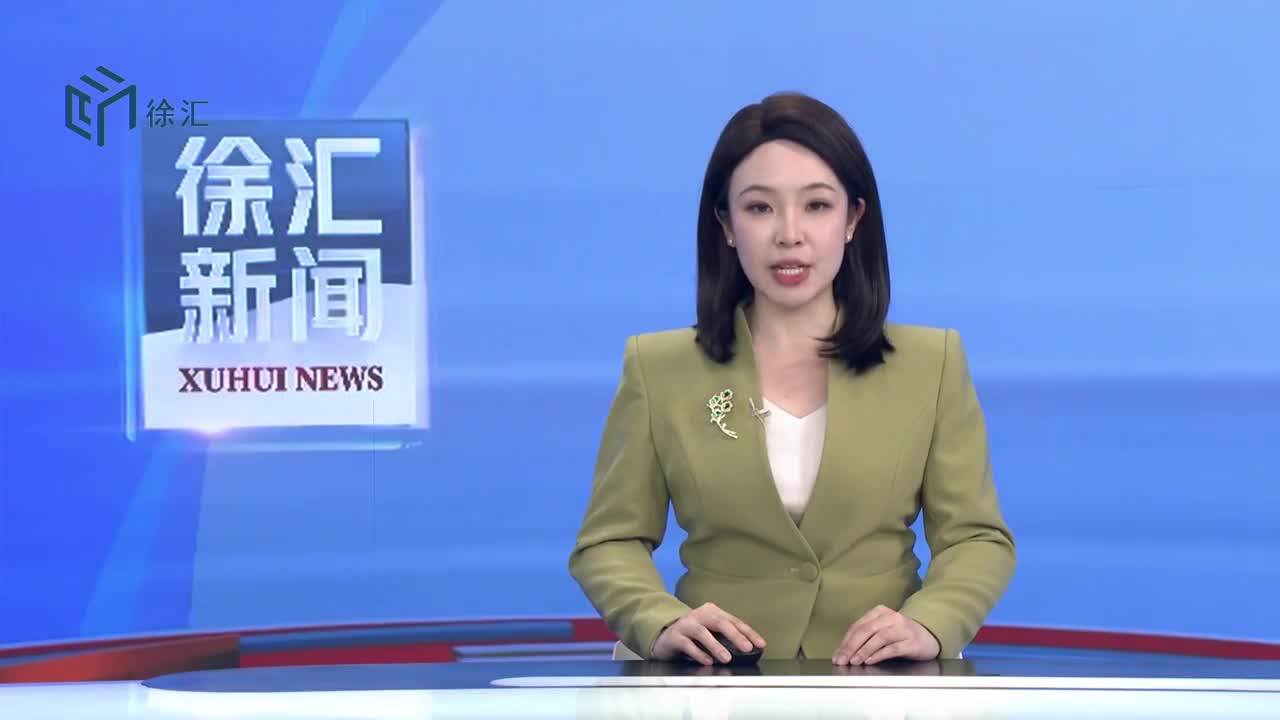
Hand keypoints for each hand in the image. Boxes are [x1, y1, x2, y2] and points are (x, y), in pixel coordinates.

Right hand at [651, 602, 766, 664]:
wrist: (664, 638)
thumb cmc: (692, 636)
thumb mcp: (711, 633)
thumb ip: (726, 637)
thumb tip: (748, 649)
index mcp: (711, 612)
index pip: (733, 621)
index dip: (748, 632)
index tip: (760, 644)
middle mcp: (699, 615)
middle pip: (719, 622)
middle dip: (735, 635)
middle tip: (747, 648)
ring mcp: (686, 624)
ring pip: (702, 632)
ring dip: (716, 645)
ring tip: (727, 658)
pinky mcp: (675, 636)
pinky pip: (688, 645)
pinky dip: (699, 653)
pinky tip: (707, 661)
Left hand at [832, 605, 939, 665]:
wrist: (928, 637)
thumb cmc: (899, 635)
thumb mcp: (881, 631)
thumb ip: (864, 638)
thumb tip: (843, 652)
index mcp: (879, 612)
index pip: (858, 626)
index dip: (846, 641)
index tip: (837, 654)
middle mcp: (891, 617)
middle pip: (866, 630)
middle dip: (851, 646)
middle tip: (842, 660)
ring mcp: (903, 628)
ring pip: (879, 638)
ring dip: (864, 650)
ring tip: (854, 661)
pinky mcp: (911, 641)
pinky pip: (892, 648)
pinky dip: (879, 654)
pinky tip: (870, 661)